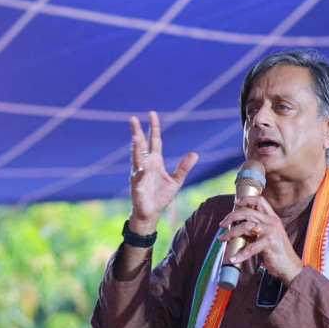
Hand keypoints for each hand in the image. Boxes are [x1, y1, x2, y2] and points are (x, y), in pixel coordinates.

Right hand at [128, 111, 198, 233]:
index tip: (152, 114)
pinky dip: (140, 173)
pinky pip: (138, 178)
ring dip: (136, 147)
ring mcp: (139, 174)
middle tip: (133, 119)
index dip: (154, 128)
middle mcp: (145, 164)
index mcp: (155, 161)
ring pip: (137, 158)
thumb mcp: (176, 181)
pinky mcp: (137, 186)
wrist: (151, 213)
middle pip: (141, 145)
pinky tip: (141, 169)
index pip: (154, 140)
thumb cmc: (161, 196)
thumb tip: (195, 154)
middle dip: (137, 132)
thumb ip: (184, 167)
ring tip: (135, 136)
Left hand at [218, 195, 303, 284]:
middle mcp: (272, 222)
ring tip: (223, 239)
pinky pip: (251, 247)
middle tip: (222, 224)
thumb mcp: (267, 235)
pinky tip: (233, 259)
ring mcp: (271, 231)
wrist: (289, 266)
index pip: (260, 201)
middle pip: (248, 212)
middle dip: (232, 216)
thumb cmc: (277, 252)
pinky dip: (240, 254)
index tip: (236, 203)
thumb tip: (237, 227)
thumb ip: (255, 229)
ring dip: (231, 233)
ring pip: (246, 226)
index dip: (246, 199)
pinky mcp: (270, 243)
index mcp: (272, 218)